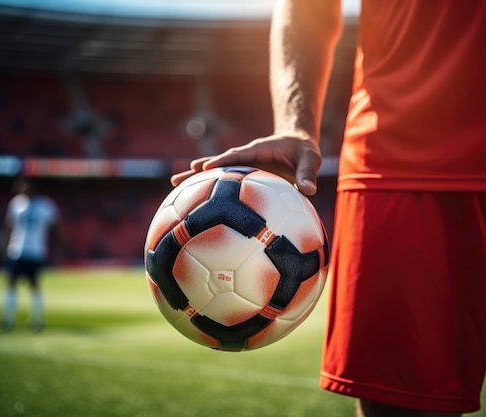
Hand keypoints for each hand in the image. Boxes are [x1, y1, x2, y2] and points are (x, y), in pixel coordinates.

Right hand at [170, 134, 321, 195]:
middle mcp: (245, 157)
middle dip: (198, 172)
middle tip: (176, 180)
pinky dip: (210, 190)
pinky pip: (225, 183)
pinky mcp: (243, 176)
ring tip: (174, 188)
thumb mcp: (310, 158)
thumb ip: (308, 173)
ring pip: (216, 173)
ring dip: (197, 181)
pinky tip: (196, 203)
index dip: (220, 161)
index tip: (203, 168)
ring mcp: (242, 167)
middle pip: (217, 164)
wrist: (298, 144)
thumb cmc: (304, 150)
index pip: (236, 156)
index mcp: (257, 150)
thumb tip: (309, 190)